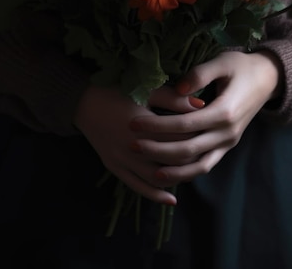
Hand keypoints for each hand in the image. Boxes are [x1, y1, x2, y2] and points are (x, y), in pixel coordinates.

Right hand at [73, 83, 203, 203]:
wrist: (83, 103)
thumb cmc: (116, 92)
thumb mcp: (146, 91)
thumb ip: (173, 98)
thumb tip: (202, 104)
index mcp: (142, 125)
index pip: (178, 137)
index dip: (196, 136)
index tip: (208, 132)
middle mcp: (131, 147)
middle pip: (170, 160)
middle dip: (190, 157)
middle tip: (205, 152)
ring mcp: (122, 160)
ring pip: (156, 177)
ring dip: (176, 177)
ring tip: (192, 173)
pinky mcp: (114, 167)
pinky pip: (137, 186)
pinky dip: (155, 194)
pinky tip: (171, 199)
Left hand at [129, 50, 281, 186]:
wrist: (268, 79)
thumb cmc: (241, 66)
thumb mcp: (222, 62)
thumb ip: (200, 74)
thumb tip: (177, 88)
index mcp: (225, 112)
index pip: (185, 125)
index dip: (158, 126)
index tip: (134, 122)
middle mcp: (228, 132)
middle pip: (188, 149)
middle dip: (157, 150)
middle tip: (132, 145)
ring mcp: (229, 142)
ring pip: (198, 165)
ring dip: (172, 170)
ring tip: (148, 169)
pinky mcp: (227, 146)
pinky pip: (206, 165)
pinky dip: (187, 172)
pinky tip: (168, 172)